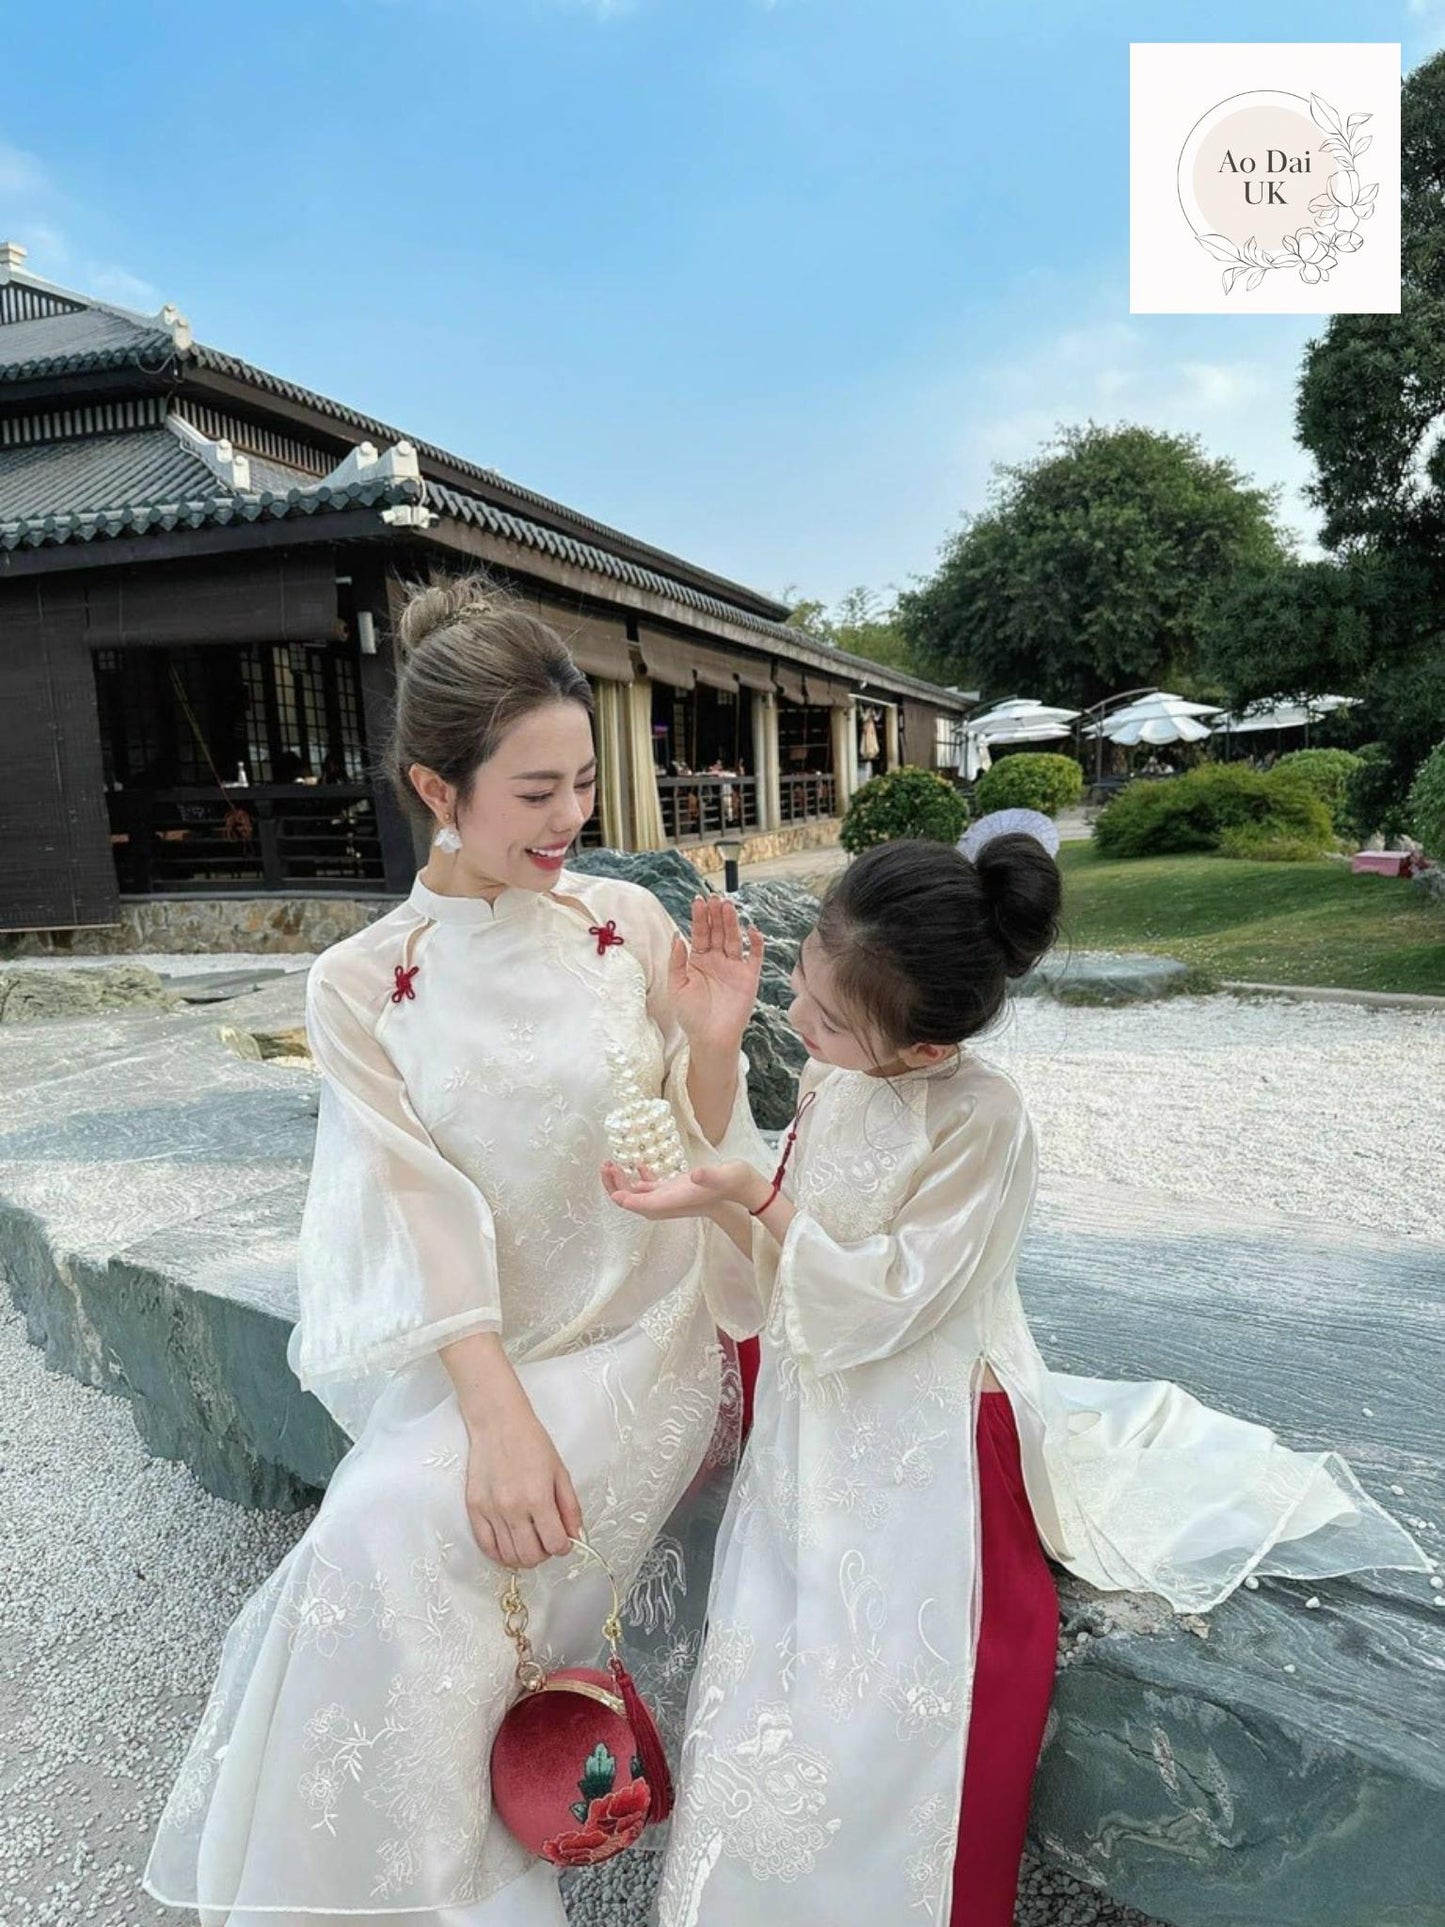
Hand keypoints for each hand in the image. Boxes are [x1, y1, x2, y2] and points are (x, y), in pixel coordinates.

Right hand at [460, 1394, 583, 1570]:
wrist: (499, 1423)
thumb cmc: (531, 1442)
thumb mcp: (560, 1471)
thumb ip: (570, 1507)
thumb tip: (574, 1535)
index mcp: (538, 1498)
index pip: (555, 1544)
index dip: (564, 1547)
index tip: (563, 1540)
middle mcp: (513, 1508)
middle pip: (531, 1556)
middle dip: (544, 1554)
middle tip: (546, 1542)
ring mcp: (491, 1511)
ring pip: (508, 1556)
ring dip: (523, 1556)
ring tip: (529, 1542)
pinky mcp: (474, 1509)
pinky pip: (485, 1546)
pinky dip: (499, 1554)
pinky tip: (509, 1546)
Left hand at [600, 1156, 762, 1220]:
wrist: (744, 1190)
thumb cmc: (736, 1182)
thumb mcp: (725, 1175)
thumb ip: (709, 1176)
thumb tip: (696, 1175)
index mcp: (678, 1201)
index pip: (646, 1206)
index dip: (628, 1200)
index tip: (613, 1190)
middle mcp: (670, 1203)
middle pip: (634, 1202)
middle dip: (616, 1188)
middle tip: (606, 1167)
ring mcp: (671, 1197)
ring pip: (638, 1195)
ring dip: (622, 1182)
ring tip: (610, 1164)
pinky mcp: (674, 1190)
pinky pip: (649, 1189)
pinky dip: (638, 1179)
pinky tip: (636, 1165)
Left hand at [669, 895, 764, 1051]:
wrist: (710, 1038)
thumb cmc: (691, 1015)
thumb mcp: (676, 986)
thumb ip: (677, 961)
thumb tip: (677, 935)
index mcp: (699, 960)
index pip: (699, 933)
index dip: (699, 918)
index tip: (698, 901)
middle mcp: (717, 960)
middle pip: (717, 932)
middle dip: (715, 915)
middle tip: (714, 897)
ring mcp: (734, 967)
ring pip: (734, 939)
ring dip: (732, 923)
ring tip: (728, 906)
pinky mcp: (749, 978)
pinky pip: (755, 957)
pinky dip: (756, 944)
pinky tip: (753, 930)